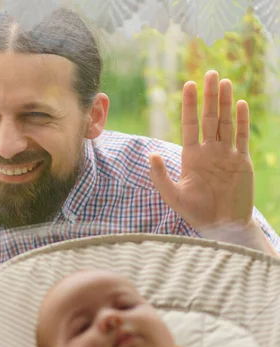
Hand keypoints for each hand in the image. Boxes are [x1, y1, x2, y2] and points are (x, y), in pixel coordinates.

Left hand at [149, 70, 253, 230]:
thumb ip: (161, 175)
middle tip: (210, 73)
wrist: (221, 226)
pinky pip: (242, 137)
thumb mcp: (172, 195)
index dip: (189, 105)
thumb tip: (152, 154)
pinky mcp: (242, 161)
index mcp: (191, 156)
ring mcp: (226, 154)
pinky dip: (241, 120)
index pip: (190, 124)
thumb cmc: (195, 212)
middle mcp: (209, 151)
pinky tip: (240, 104)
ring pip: (225, 122)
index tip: (188, 85)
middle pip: (209, 117)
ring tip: (224, 81)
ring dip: (225, 102)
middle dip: (209, 96)